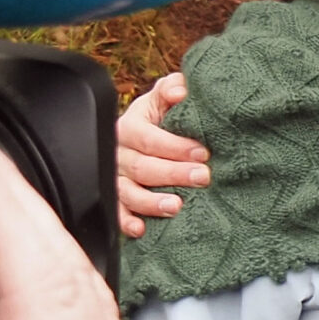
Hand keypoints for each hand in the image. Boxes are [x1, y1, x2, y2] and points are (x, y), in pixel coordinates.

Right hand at [117, 72, 208, 236]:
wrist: (142, 136)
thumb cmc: (158, 118)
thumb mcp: (164, 100)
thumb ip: (172, 89)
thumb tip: (181, 90)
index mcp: (130, 127)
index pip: (149, 138)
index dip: (176, 146)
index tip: (203, 152)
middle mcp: (118, 153)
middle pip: (142, 167)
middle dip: (173, 174)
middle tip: (202, 178)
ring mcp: (115, 179)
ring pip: (128, 192)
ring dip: (151, 202)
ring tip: (176, 207)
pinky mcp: (116, 199)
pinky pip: (117, 212)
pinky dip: (126, 222)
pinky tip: (140, 229)